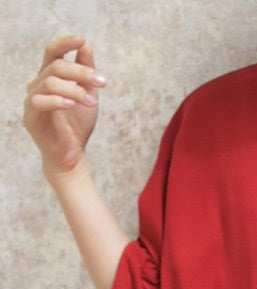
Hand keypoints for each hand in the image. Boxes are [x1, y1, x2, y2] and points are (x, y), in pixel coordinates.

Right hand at [23, 35, 105, 176]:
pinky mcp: (30, 116)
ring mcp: (33, 100)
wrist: (72, 155)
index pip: (52, 52)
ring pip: (49, 82)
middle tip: (101, 82)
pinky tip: (72, 105)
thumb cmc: (78, 125)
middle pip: (56, 67)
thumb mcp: (88, 96)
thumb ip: (86, 73)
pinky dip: (58, 100)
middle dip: (81, 72)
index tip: (82, 40)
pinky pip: (39, 101)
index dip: (65, 44)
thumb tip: (86, 46)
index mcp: (51, 77)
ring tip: (91, 102)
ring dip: (74, 89)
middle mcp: (38, 85)